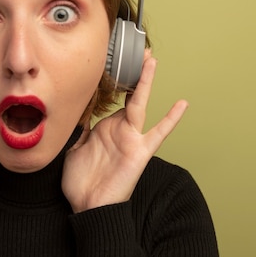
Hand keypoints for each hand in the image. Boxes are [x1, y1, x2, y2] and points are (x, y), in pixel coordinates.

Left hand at [62, 50, 187, 212]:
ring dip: (145, 82)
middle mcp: (119, 129)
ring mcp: (131, 139)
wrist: (88, 207)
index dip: (112, 80)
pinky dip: (171, 119)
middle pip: (128, 94)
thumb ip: (78, 129)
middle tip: (139, 49)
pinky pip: (159, 133)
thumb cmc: (81, 181)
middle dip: (133, 72)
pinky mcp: (140, 152)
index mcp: (104, 127)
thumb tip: (75, 111)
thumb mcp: (73, 149)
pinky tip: (182, 105)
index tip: (112, 59)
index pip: (110, 99)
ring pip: (139, 104)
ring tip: (151, 60)